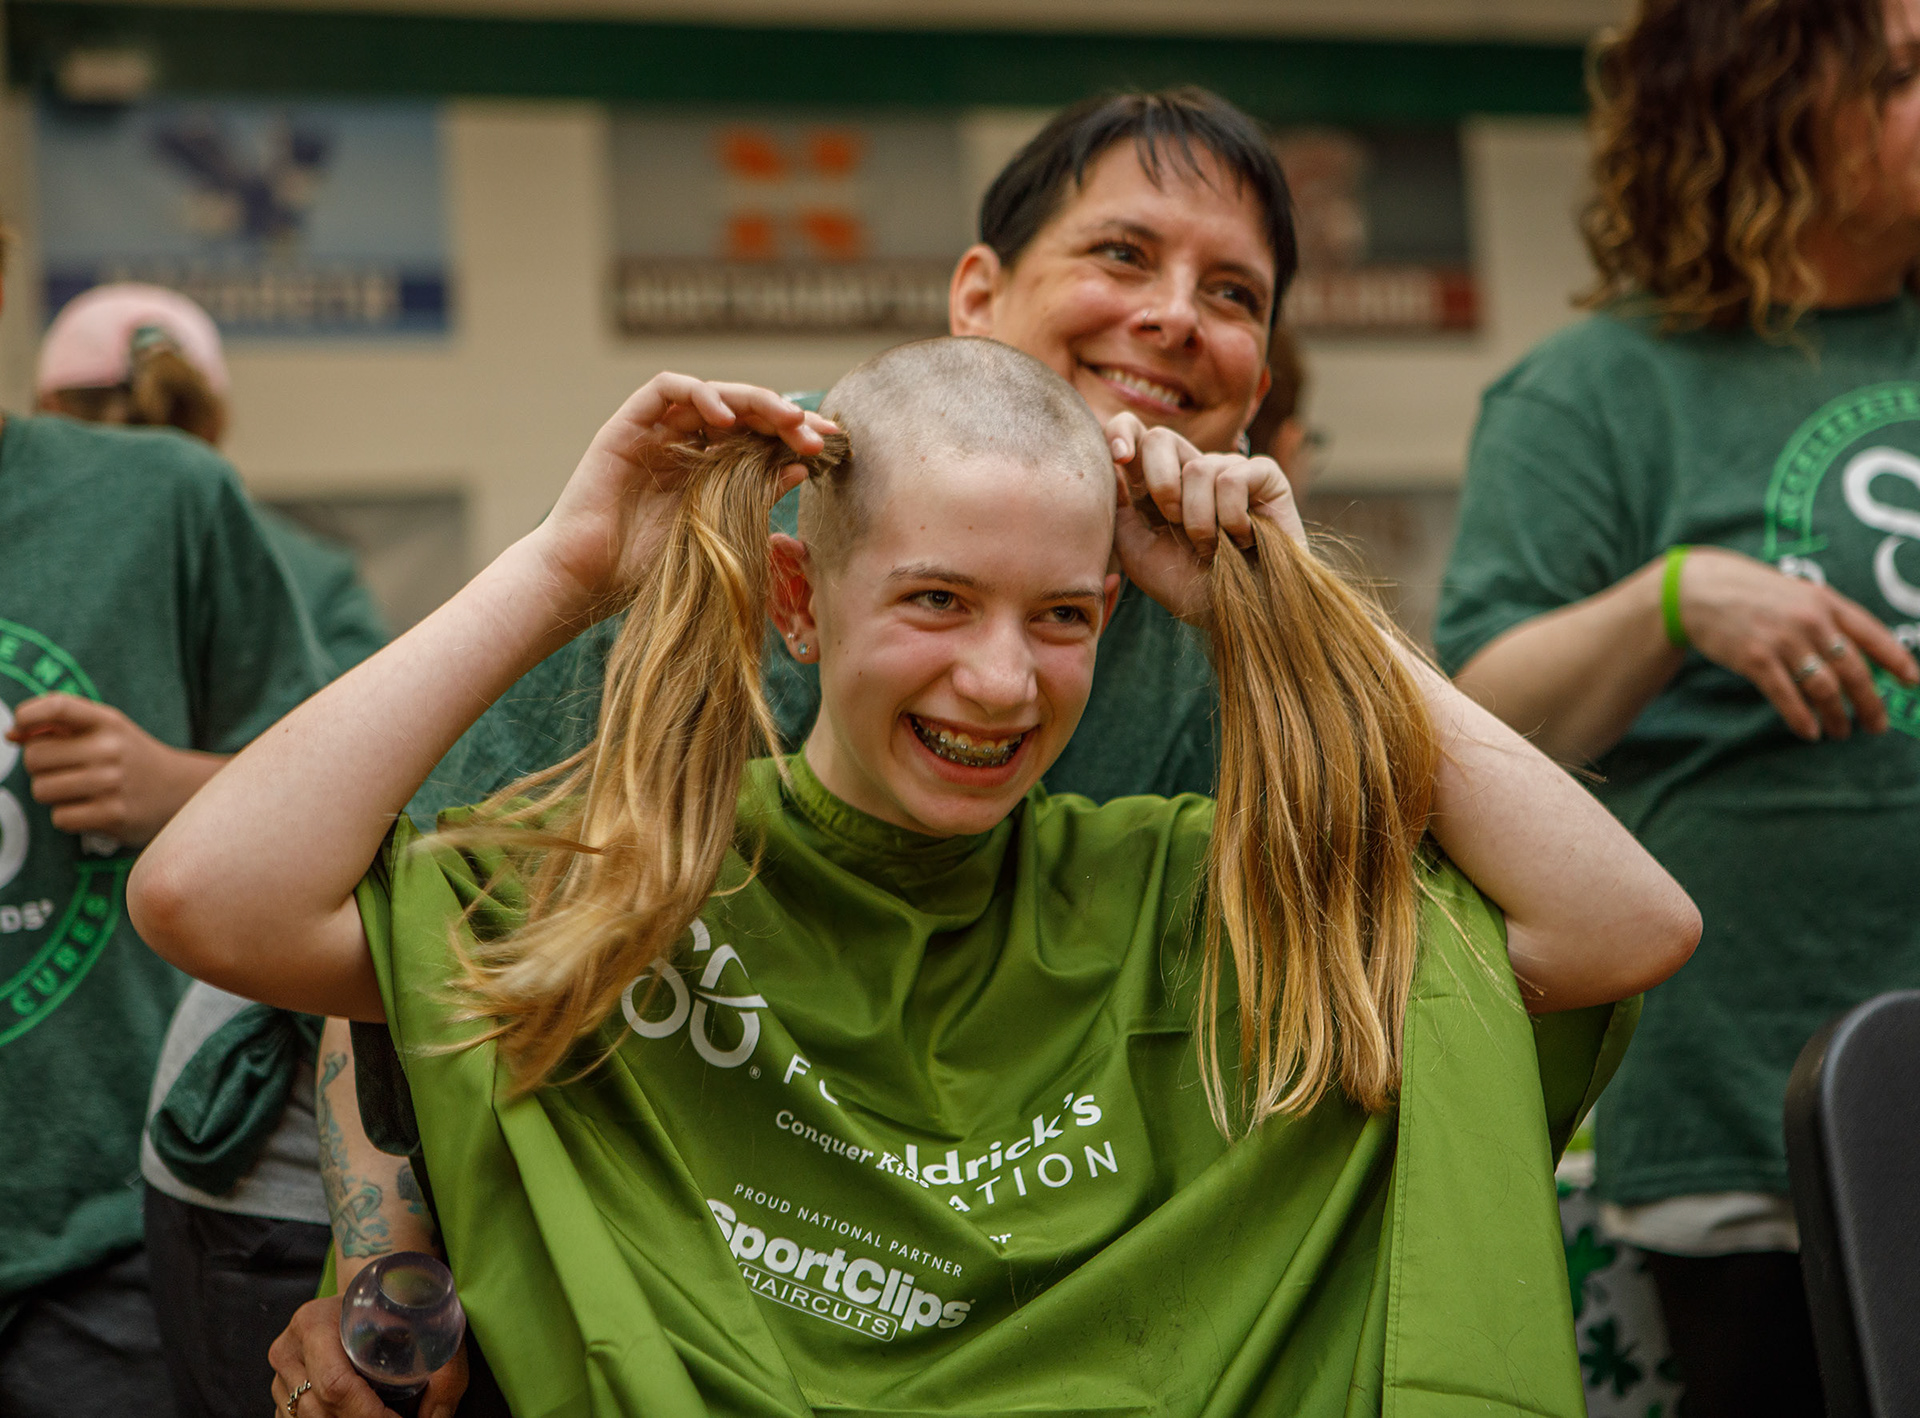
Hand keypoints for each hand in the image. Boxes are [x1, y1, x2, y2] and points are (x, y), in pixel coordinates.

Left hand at [4, 694, 224, 845]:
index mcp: (107, 722)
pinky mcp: (114, 815)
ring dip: (52, 795)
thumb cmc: (128, 757)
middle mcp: (110, 748)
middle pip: (34, 757)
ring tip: (78, 791)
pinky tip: (90, 809)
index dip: (27, 714)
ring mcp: (113, 783)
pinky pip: (60, 818)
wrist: (181, 790)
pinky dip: (69, 817)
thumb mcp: (103, 731)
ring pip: (42, 790)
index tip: (21, 726)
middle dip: (40, 767)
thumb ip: (56, 726)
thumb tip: (12, 734)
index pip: (57, 706)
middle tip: (64, 770)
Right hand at [270, 1295, 468, 1417]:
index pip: (336, 1384)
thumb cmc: (397, 1308)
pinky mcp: (281, 1394)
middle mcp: (288, 1349)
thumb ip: (445, 1370)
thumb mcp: (425, 1321)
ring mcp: (280, 1375)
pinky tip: (357, 1413)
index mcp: (313, 1323)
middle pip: (319, 1409)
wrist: (366, 1293)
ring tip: (382, 1413)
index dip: (369, 1414)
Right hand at [529, 373, 837, 617]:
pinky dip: (700, 394)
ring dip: (753, 401)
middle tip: (815, 434)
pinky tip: (727, 417)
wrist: (585, 582)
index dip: (794, 436)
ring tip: (785, 420)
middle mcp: (683, 445)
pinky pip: (666, 390)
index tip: (831, 446)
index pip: (758, 438)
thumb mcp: (716, 531)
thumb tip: (798, 468)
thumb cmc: (645, 571)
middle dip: (783, 417)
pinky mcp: (626, 426)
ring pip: (711, 394)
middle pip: (741, 412)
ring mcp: (654, 433)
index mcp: (707, 471)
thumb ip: (753, 498)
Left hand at [1106, 412, 1305, 621]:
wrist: (1237, 616)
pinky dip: (1231, 517)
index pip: (1132, 433)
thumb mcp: (1137, 551)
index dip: (1121, 432)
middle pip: (1162, 437)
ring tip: (1212, 548)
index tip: (1119, 458)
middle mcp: (1191, 471)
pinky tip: (1242, 540)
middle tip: (1172, 521)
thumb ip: (1119, 508)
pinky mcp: (1265, 476)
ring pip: (1199, 467)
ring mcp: (1228, 470)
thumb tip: (1112, 466)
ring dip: (1200, 520)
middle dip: (1160, 482)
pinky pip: (1234, 477)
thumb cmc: (1187, 587)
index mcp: (1156, 483)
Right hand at [1679, 547, 1919, 739]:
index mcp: (1826, 603)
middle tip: (1876, 726)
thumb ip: (1826, 619)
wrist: (1698, 590)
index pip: (1872, 635)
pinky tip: (1810, 732)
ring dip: (1838, 716)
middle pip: (1853, 670)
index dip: (1896, 661)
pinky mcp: (1754, 659)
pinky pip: (1786, 696)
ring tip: (1841, 732)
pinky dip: (1802, 718)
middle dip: (1870, 704)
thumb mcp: (1796, 594)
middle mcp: (1810, 621)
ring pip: (1824, 688)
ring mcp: (1782, 641)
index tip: (1911, 682)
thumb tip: (1856, 656)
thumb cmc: (1750, 594)